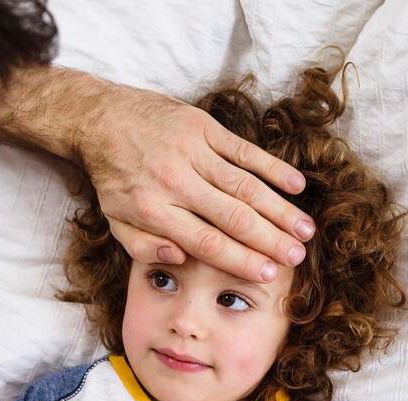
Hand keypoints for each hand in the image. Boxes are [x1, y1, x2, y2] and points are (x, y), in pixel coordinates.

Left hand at [76, 85, 314, 282]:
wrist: (101, 119)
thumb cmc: (113, 177)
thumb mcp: (115, 220)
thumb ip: (144, 247)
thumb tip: (181, 261)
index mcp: (153, 210)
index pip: (206, 243)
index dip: (241, 260)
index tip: (269, 274)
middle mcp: (174, 182)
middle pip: (232, 218)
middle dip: (270, 240)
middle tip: (298, 257)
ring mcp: (191, 152)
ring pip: (244, 186)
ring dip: (279, 210)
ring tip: (305, 230)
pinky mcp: (202, 127)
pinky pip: (244, 150)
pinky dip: (272, 168)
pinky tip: (297, 186)